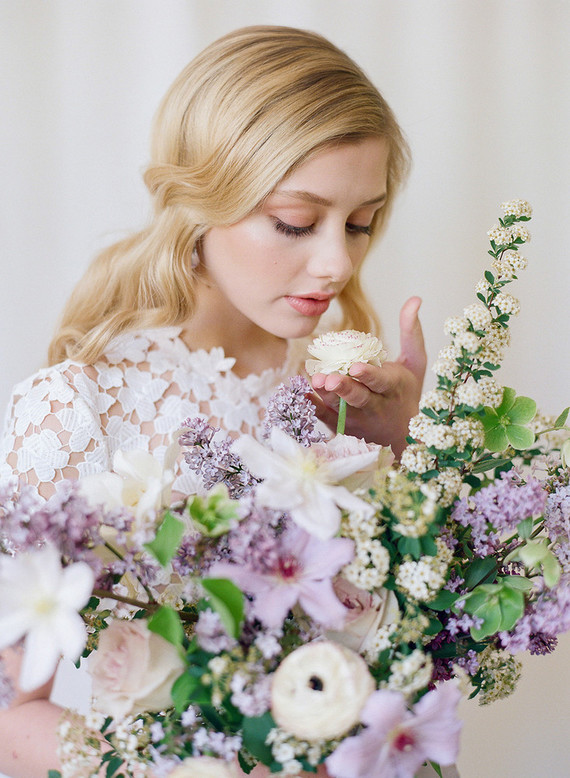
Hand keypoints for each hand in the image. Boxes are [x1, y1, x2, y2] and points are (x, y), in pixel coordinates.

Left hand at [309, 297, 426, 457]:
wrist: (404, 433)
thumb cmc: (407, 391)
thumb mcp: (416, 362)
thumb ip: (411, 331)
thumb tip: (414, 299)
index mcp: (393, 387)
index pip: (381, 381)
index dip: (369, 375)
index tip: (356, 367)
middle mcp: (376, 406)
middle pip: (359, 398)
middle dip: (344, 388)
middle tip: (329, 379)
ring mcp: (359, 419)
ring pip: (340, 409)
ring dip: (326, 396)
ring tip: (314, 382)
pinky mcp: (344, 427)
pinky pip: (327, 419)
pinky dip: (314, 407)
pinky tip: (303, 394)